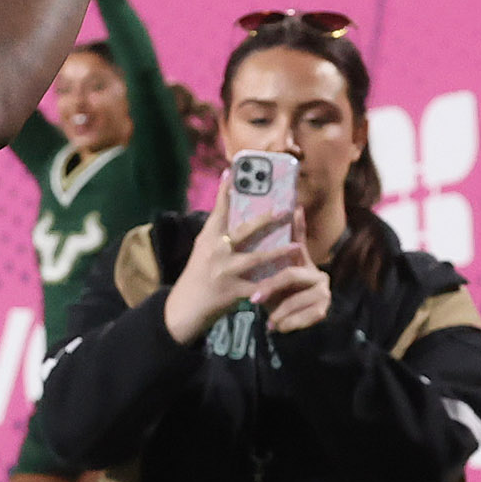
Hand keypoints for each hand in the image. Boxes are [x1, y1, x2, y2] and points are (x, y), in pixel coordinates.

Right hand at [160, 185, 311, 344]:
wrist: (184, 309)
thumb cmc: (196, 276)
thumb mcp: (202, 251)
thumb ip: (217, 234)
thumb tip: (231, 210)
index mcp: (207, 239)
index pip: (218, 211)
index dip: (225, 191)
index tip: (233, 172)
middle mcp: (216, 252)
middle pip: (244, 231)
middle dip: (266, 220)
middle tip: (285, 210)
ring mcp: (226, 272)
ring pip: (257, 259)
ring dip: (279, 252)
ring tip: (296, 245)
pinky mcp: (234, 292)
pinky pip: (260, 285)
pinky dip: (275, 282)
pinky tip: (290, 276)